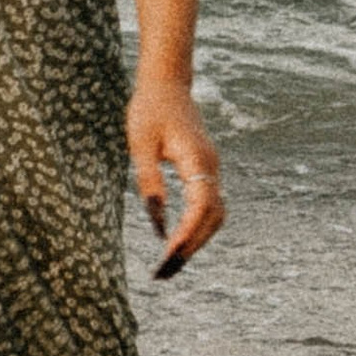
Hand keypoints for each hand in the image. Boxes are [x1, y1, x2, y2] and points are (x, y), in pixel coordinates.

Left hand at [128, 78, 224, 278]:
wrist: (166, 83)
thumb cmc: (149, 109)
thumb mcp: (140, 144)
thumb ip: (149, 182)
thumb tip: (157, 223)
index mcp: (196, 158)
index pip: (201, 206)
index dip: (188, 233)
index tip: (167, 254)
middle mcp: (211, 166)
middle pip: (213, 217)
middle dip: (192, 247)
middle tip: (164, 272)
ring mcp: (211, 168)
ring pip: (215, 214)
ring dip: (197, 240)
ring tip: (171, 263)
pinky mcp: (205, 170)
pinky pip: (209, 206)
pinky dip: (198, 227)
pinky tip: (178, 241)